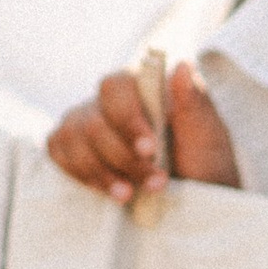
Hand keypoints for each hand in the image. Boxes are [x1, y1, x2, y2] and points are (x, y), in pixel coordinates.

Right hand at [45, 62, 235, 203]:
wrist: (197, 202)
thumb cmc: (204, 166)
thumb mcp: (209, 139)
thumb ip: (196, 104)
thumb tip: (183, 66)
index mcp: (142, 89)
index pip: (116, 86)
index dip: (127, 118)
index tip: (150, 149)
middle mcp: (110, 102)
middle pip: (93, 119)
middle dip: (123, 157)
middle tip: (156, 182)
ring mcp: (88, 122)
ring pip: (72, 137)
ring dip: (102, 171)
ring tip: (130, 195)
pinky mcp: (73, 146)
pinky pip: (58, 150)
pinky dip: (81, 174)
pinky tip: (109, 190)